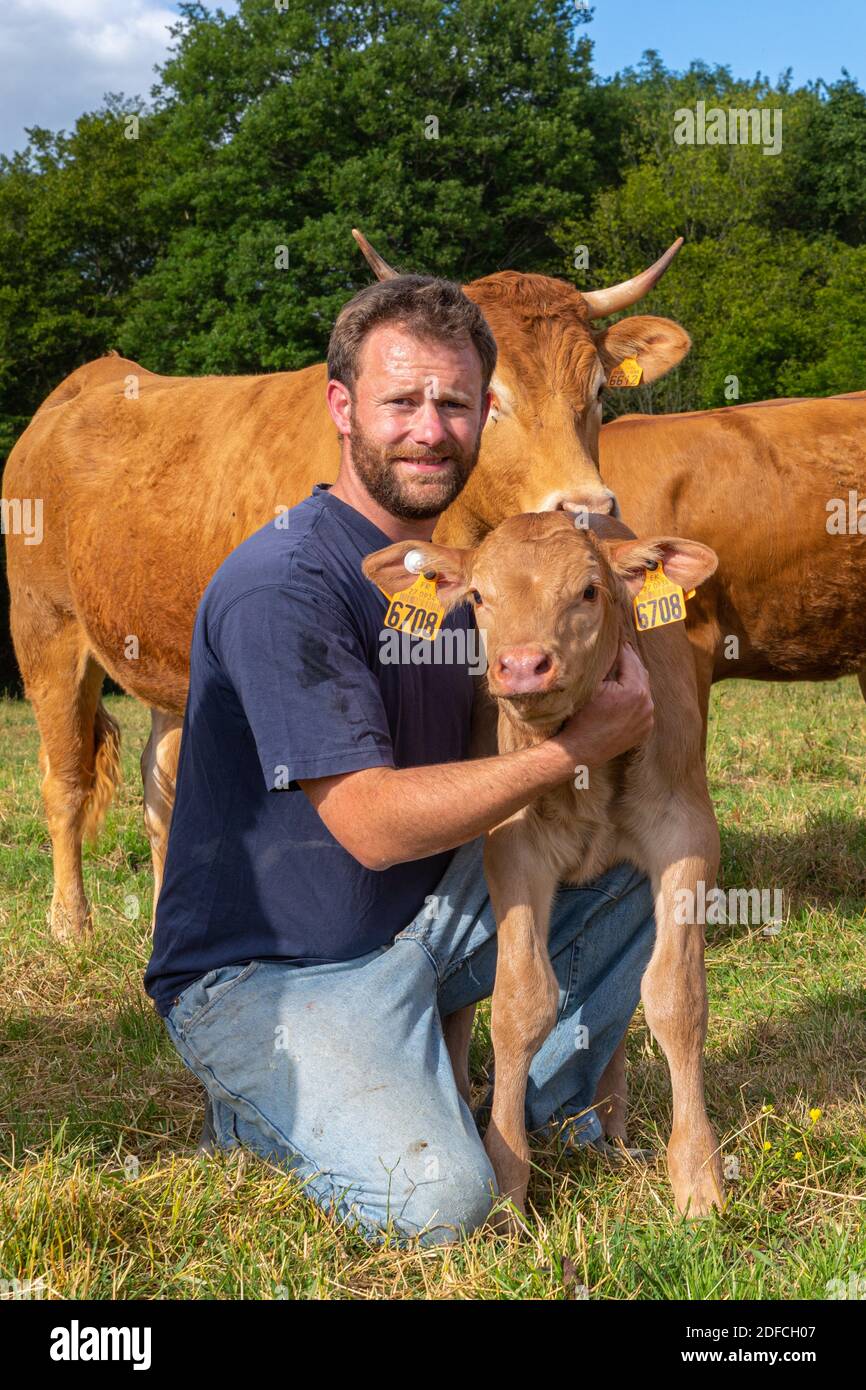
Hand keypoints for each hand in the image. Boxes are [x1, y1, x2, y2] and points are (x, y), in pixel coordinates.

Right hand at [554, 641, 653, 767]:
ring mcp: (648, 718)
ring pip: (644, 689)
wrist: (580, 750)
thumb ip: (605, 666)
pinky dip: (637, 695)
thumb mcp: (591, 686)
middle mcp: (646, 704)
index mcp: (634, 690)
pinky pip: (644, 706)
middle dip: (631, 660)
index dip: (621, 648)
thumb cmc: (581, 716)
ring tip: (627, 665)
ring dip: (635, 677)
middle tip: (624, 647)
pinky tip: (629, 689)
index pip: (629, 660)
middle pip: (640, 673)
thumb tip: (612, 648)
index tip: (617, 639)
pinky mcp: (645, 729)